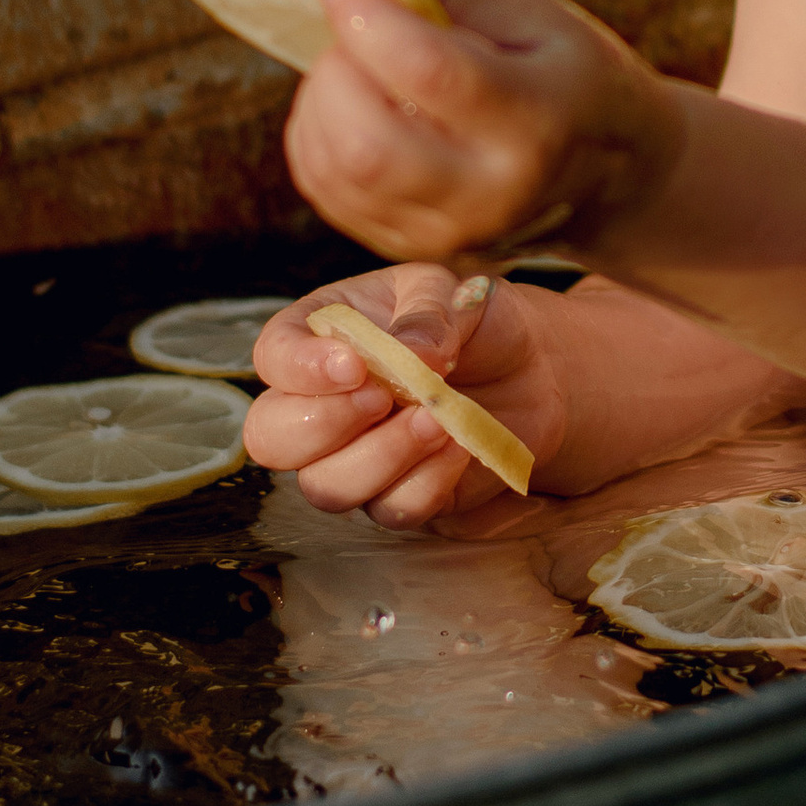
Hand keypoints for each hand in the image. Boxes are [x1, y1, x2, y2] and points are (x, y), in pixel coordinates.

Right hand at [245, 268, 574, 524]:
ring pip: (326, 487)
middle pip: (271, 438)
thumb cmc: (479, 323)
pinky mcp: (398, 496)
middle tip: (382, 398)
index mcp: (321, 338)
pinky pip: (391, 509)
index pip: (272, 357)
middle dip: (322, 425)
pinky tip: (459, 446)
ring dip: (381, 457)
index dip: (297, 369)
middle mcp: (324, 403)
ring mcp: (354, 457)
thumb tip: (410, 353)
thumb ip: (427, 316)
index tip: (352, 366)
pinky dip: (426, 482)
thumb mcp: (455, 295)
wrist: (534, 370)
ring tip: (437, 420)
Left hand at [281, 0, 682, 266]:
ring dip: (322, 100)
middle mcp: (489, 194)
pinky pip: (326, 190)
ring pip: (335, 170)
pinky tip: (352, 106)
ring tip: (358, 67)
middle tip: (356, 32)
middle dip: (337, 70)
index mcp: (535, 122)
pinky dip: (318, 136)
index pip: (429, 73)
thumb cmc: (569, 80)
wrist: (609, 180)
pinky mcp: (411, 248)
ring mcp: (447, 233)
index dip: (370, 20)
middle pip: (365, 145)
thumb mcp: (533, 18)